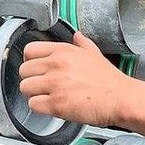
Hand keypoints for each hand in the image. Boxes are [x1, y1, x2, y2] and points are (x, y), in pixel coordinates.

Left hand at [18, 32, 133, 127]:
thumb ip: (82, 43)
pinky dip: (39, 108)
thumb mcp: (95, 53)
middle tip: (42, 86)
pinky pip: (33, 105)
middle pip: (24, 71)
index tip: (36, 69)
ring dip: (33, 94)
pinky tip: (51, 107)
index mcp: (63, 51)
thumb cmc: (110, 80)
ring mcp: (55, 84)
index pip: (29, 50)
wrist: (120, 99)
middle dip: (31, 80)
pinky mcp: (56, 104)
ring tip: (47, 97)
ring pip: (25, 88)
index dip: (31, 61)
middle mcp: (56, 65)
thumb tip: (77, 36)